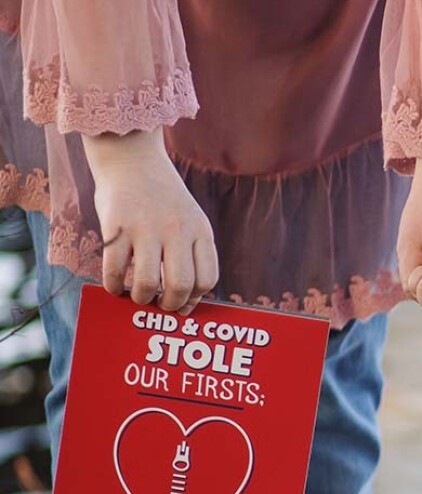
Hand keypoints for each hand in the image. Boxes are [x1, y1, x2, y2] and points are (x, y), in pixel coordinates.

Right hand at [84, 128, 217, 313]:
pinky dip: (114, 287)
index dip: (195, 299)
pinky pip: (115, 270)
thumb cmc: (163, 200)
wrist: (133, 159)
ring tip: (138, 296)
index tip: (183, 303)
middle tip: (160, 305)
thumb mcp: (191, 220)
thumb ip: (191, 253)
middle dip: (170, 305)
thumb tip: (186, 301)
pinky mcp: (116, 227)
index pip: (207, 279)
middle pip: (181, 285)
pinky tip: (115, 286)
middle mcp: (177, 230)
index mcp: (200, 231)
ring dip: (141, 299)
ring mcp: (146, 228)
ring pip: (148, 283)